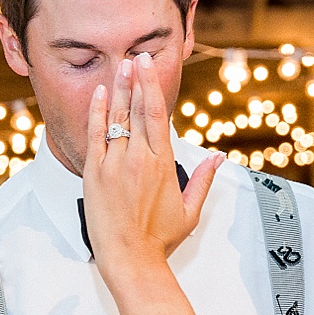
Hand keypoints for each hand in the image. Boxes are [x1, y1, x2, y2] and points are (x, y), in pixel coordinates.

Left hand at [83, 53, 220, 271]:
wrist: (130, 259)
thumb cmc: (159, 238)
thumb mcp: (190, 210)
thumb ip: (203, 180)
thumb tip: (219, 158)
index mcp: (163, 163)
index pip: (157, 114)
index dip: (153, 86)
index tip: (149, 65)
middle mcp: (138, 157)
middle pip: (137, 109)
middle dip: (137, 80)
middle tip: (135, 56)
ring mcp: (114, 163)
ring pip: (117, 118)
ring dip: (120, 90)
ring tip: (120, 67)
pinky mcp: (94, 173)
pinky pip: (95, 135)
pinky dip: (96, 112)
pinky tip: (100, 93)